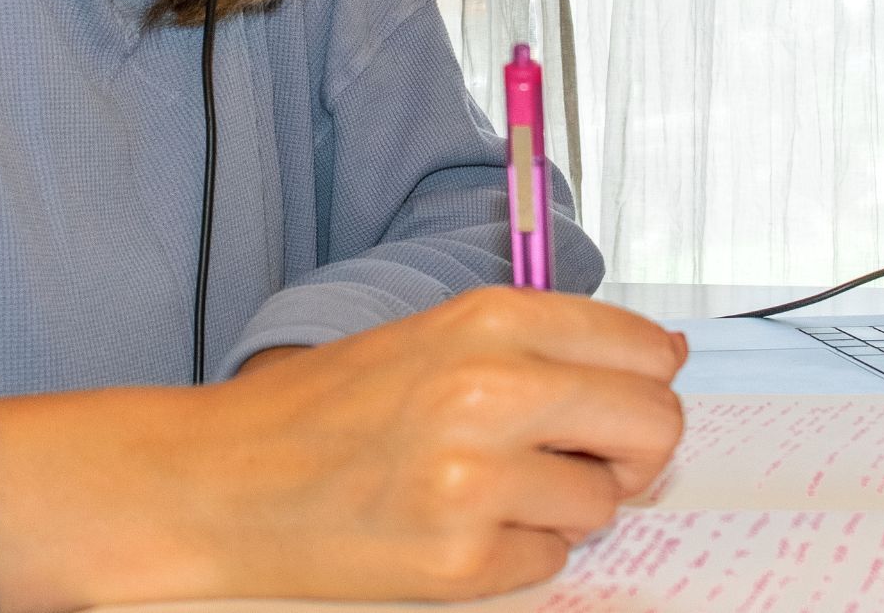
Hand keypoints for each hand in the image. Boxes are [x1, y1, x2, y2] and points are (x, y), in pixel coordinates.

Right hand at [0, 288, 687, 611]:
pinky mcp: (460, 560)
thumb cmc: (321, 410)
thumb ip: (543, 343)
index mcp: (488, 321)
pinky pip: (551, 562)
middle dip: (631, 451)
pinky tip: (457, 529)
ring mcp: (477, 480)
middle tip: (578, 459)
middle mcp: (490, 391)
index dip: (644, 382)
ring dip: (564, 506)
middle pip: (654, 425)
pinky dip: (517, 554)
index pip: (644, 348)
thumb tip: (664, 356)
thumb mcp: (433, 339)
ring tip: (488, 492)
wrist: (219, 482)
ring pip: (605, 503)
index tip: (620, 399)